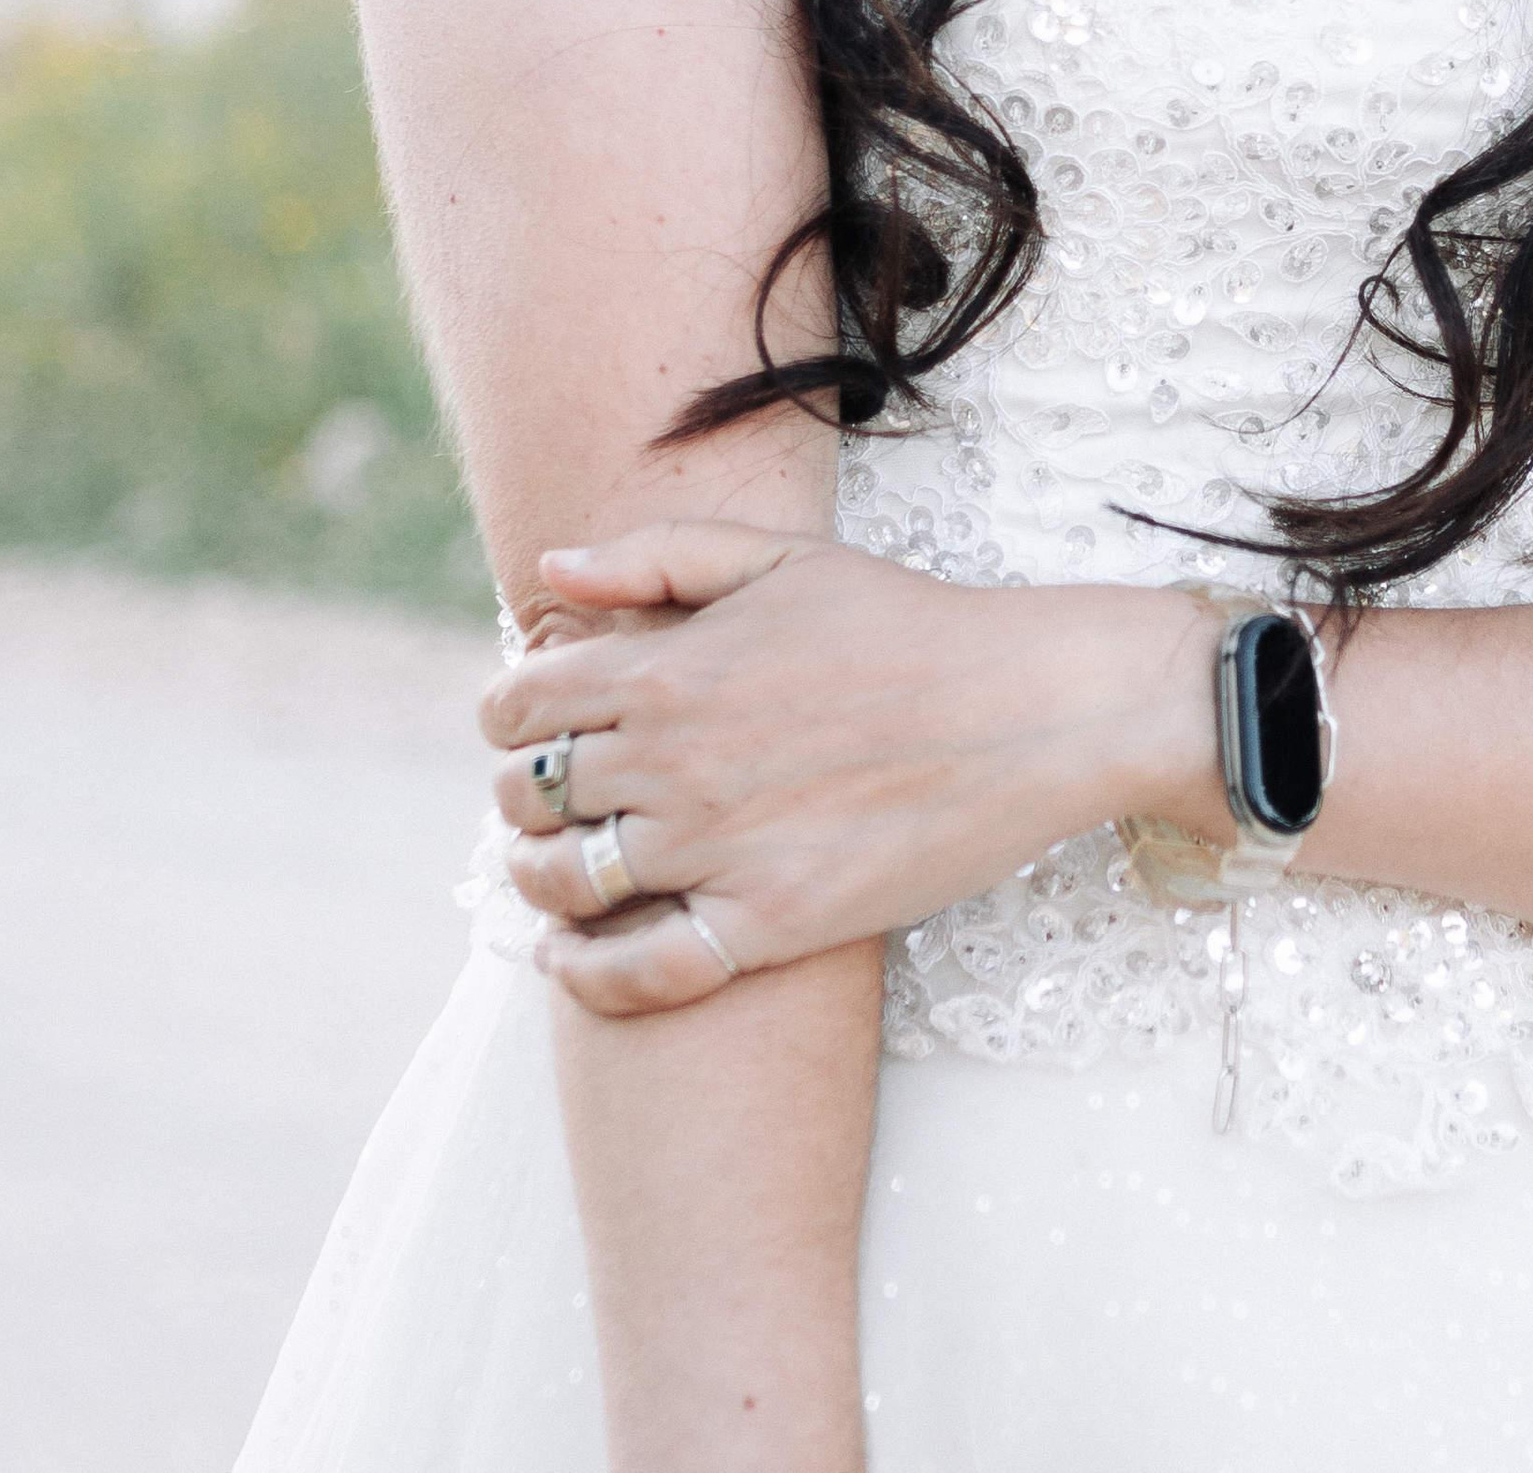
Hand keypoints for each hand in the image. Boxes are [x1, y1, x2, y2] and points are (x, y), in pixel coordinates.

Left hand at [479, 523, 1221, 1020]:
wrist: (1026, 709)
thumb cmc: (906, 624)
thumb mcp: (781, 558)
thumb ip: (656, 555)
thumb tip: (550, 570)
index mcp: (668, 668)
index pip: (519, 704)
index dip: (505, 715)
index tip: (527, 724)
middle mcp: (674, 761)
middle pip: (528, 797)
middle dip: (522, 796)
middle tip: (550, 799)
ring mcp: (717, 849)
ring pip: (563, 885)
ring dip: (539, 882)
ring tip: (560, 873)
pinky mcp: (768, 924)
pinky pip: (637, 976)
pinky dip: (586, 978)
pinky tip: (573, 964)